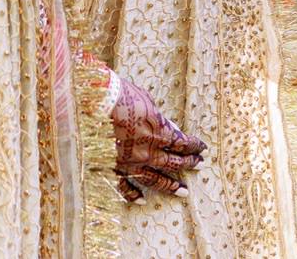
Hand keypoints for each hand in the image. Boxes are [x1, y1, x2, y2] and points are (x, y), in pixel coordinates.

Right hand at [109, 73, 205, 200]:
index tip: (202, 148)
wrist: (94, 101)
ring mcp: (131, 162)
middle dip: (189, 164)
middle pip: (173, 162)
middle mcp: (147, 151)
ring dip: (171, 186)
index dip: (194, 146)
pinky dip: (133, 195)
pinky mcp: (114, 167)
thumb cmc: (121, 94)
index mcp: (158, 132)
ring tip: (184, 192)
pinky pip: (125, 186)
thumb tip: (171, 129)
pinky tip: (142, 201)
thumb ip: (160, 118)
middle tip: (200, 166)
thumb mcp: (147, 101)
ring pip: (155, 179)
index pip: (182, 143)